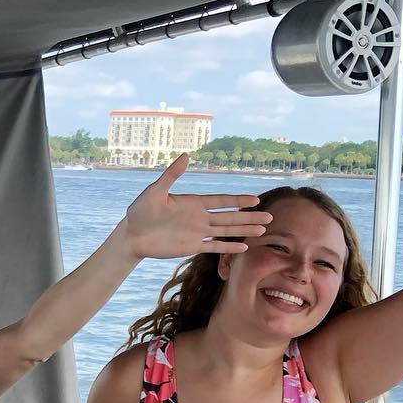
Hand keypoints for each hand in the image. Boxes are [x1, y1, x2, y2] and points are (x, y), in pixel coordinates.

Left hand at [123, 153, 271, 259]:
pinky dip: (227, 247)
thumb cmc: (140, 211)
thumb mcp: (155, 191)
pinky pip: (213, 247)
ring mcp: (197, 232)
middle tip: (270, 217)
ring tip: (262, 231)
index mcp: (193, 203)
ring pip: (226, 231)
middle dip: (249, 217)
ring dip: (244, 231)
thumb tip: (185, 155)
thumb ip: (171, 175)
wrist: (132, 235)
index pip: (221, 201)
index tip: (256, 199)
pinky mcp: (191, 246)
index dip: (238, 200)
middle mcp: (199, 217)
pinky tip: (243, 247)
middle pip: (230, 217)